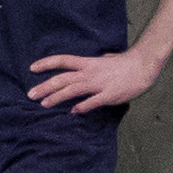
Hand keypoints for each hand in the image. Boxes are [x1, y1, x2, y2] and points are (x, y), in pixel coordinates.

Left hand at [22, 39, 164, 114]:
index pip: (63, 60)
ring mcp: (98, 84)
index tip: (32, 68)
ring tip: (44, 104)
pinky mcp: (108, 95)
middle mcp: (89, 73)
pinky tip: (73, 112)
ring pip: (73, 90)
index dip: (46, 63)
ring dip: (57, 97)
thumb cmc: (124, 63)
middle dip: (45, 86)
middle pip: (63, 78)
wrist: (142, 66)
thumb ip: (91, 65)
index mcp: (88, 63)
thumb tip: (82, 68)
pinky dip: (82, 107)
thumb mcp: (103, 60)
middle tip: (30, 95)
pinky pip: (92, 102)